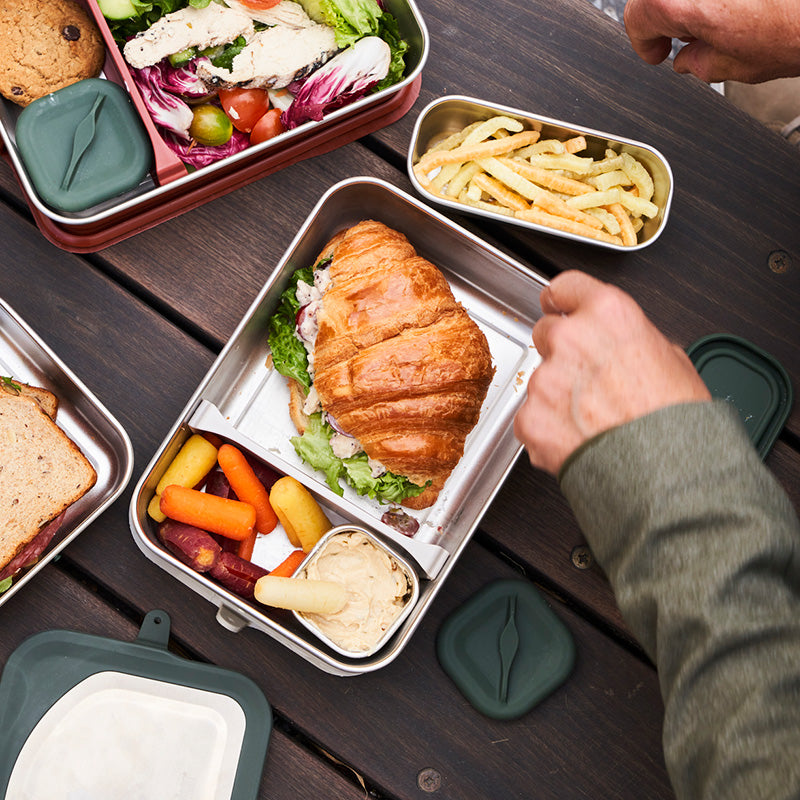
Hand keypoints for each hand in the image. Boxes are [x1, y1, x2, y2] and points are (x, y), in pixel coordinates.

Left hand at [513, 271, 710, 475]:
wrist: (664, 476)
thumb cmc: (675, 422)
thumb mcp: (671, 359)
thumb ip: (631, 338)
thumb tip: (620, 342)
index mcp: (608, 314)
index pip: (564, 287)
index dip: (561, 302)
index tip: (557, 308)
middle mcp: (570, 339)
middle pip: (545, 333)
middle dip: (561, 353)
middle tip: (588, 381)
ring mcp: (545, 379)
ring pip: (539, 379)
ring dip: (557, 395)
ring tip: (593, 419)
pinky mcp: (529, 417)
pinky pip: (530, 417)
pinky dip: (547, 428)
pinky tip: (578, 438)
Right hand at [623, 0, 799, 82]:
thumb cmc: (797, 23)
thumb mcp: (739, 63)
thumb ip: (700, 62)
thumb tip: (691, 59)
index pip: (637, 19)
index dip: (645, 42)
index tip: (657, 52)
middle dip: (672, 15)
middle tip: (693, 37)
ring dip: (699, 0)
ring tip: (729, 13)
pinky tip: (747, 0)